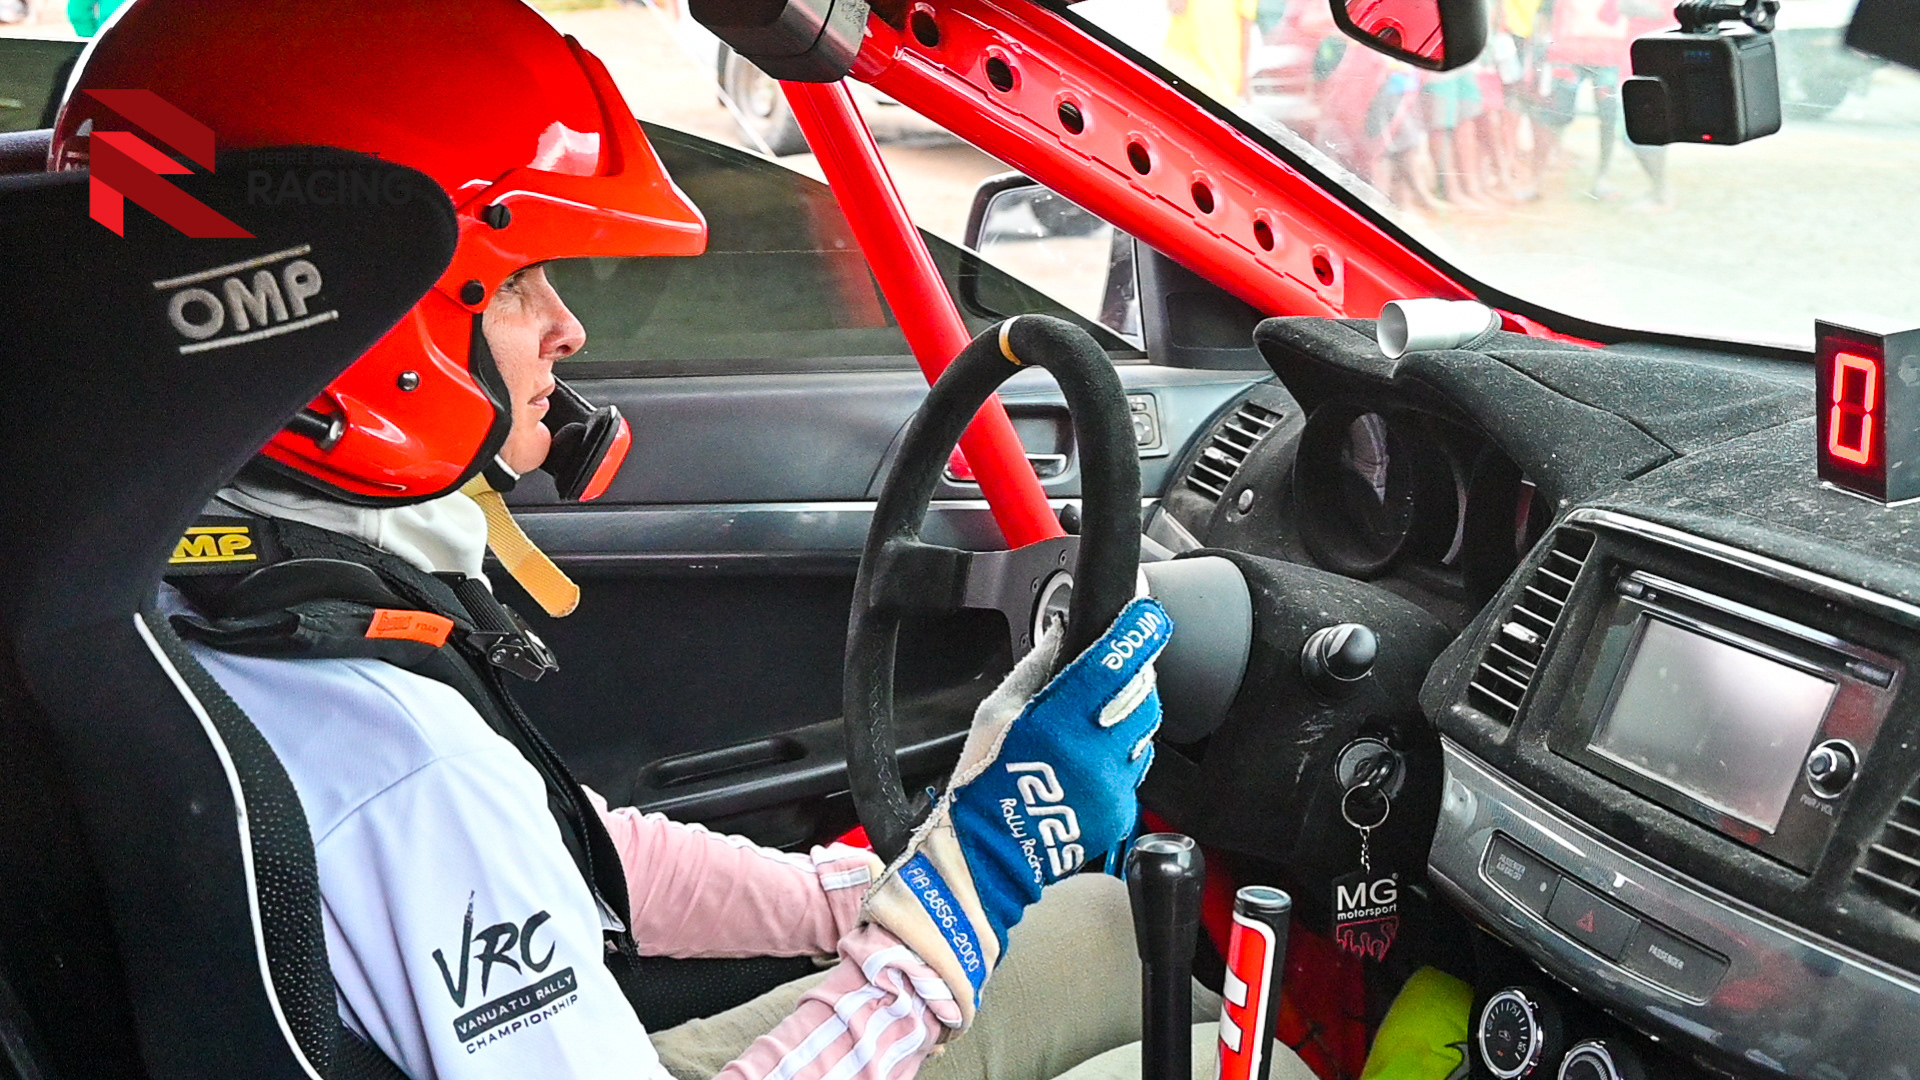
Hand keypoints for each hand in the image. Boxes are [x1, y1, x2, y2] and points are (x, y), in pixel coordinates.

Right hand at [862, 598, 1170, 1025]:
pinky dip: (1118, 759)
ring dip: (1127, 721)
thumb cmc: (983, 783)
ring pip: (1144, 733)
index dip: (1138, 633)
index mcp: (1057, 721)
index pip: (1114, 664)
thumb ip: (1035, 669)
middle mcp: (1093, 752)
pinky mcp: (1122, 809)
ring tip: (1089, 732)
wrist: (991, 855)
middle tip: (1108, 680)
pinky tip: (1086, 766)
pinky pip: (1135, 770)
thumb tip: (1062, 632)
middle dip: (1133, 679)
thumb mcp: (995, 714)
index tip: (1147, 614)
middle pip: (1143, 696)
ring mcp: (1112, 784)